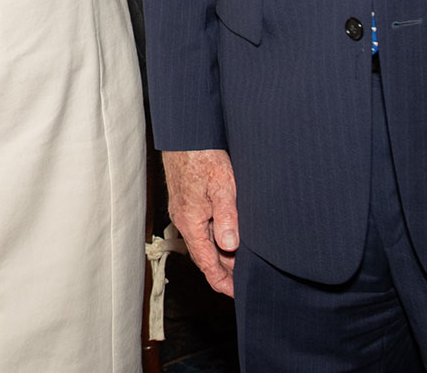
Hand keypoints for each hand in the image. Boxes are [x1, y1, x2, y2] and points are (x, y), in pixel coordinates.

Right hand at [164, 149, 238, 295]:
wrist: (184, 134)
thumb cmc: (203, 156)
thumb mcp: (222, 186)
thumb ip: (227, 217)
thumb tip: (230, 246)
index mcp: (191, 222)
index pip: (206, 263)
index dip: (221, 281)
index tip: (236, 293)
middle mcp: (183, 220)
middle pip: (203, 256)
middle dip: (223, 270)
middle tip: (244, 278)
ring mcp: (183, 211)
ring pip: (201, 242)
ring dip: (219, 254)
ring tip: (239, 261)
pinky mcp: (185, 201)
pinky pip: (199, 229)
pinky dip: (213, 239)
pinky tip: (226, 235)